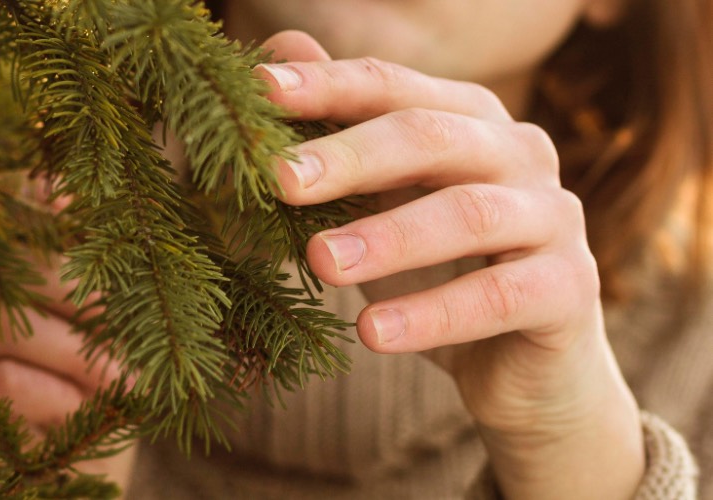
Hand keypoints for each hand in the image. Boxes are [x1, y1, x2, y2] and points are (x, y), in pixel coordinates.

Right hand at [0, 191, 135, 487]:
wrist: (60, 482)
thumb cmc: (81, 389)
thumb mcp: (81, 319)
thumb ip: (65, 260)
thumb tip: (69, 191)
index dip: (9, 191)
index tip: (72, 198)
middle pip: (0, 260)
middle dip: (78, 288)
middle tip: (124, 321)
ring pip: (4, 318)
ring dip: (83, 350)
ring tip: (124, 377)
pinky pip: (10, 382)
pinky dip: (66, 397)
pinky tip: (87, 412)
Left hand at [258, 31, 643, 498]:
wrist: (520, 362)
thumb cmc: (438, 271)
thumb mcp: (381, 202)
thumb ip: (338, 132)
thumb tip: (280, 46)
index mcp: (468, 120)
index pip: (392, 87)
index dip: (327, 85)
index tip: (259, 90)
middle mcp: (519, 151)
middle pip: (431, 136)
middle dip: (350, 155)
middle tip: (280, 180)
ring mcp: (553, 216)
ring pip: (468, 214)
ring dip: (388, 238)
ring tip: (320, 263)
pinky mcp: (570, 288)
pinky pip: (499, 296)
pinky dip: (432, 314)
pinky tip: (371, 332)